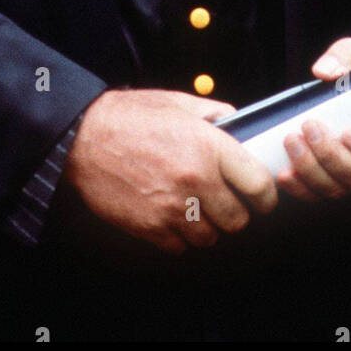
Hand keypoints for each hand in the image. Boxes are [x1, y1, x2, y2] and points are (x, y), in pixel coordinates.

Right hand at [61, 88, 278, 252]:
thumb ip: (214, 113)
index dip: (267, 196)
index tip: (264, 199)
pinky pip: (180, 247)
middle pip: (238, 219)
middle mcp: (195, 180)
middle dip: (236, 213)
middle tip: (225, 203)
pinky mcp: (150, 227)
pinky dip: (180, 236)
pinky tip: (173, 216)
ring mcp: (172, 207)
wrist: (83, 138)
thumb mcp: (177, 103)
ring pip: (210, 237)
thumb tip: (237, 123)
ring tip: (197, 209)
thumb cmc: (129, 117)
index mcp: (208, 146)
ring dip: (208, 227)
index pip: (258, 184)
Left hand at [276, 37, 350, 200]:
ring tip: (292, 140)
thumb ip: (346, 56)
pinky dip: (299, 188)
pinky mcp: (329, 179)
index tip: (349, 133)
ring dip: (310, 169)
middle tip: (310, 126)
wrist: (348, 81)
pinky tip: (284, 173)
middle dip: (330, 155)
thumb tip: (324, 71)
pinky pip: (316, 193)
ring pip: (335, 188)